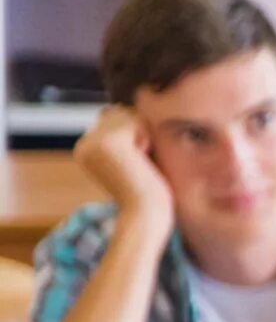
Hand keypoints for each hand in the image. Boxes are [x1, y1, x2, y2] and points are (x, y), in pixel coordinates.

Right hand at [74, 106, 172, 229]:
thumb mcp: (129, 160)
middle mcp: (84, 145)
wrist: (144, 213)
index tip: (134, 162)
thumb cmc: (145, 192)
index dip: (134, 136)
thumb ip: (120, 136)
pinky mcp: (107, 142)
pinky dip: (146, 137)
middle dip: (138, 132)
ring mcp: (93, 142)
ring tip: (140, 159)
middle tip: (139, 161)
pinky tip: (141, 158)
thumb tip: (115, 108)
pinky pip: (135, 121)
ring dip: (143, 134)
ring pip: (126, 115)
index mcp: (85, 150)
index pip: (111, 120)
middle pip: (118, 113)